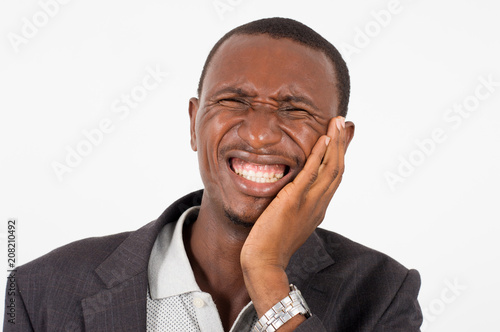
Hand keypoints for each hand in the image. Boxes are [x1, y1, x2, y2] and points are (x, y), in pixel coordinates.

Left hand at [241, 116, 349, 320]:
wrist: (264, 262)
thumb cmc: (271, 244)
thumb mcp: (289, 222)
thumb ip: (295, 206)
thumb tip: (292, 195)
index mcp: (318, 208)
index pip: (334, 177)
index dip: (340, 156)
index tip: (342, 139)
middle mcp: (319, 203)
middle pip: (338, 169)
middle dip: (343, 144)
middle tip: (345, 123)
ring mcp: (309, 202)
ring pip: (331, 168)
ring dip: (336, 143)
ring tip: (339, 122)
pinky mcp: (294, 200)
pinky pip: (311, 173)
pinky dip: (319, 154)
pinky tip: (323, 138)